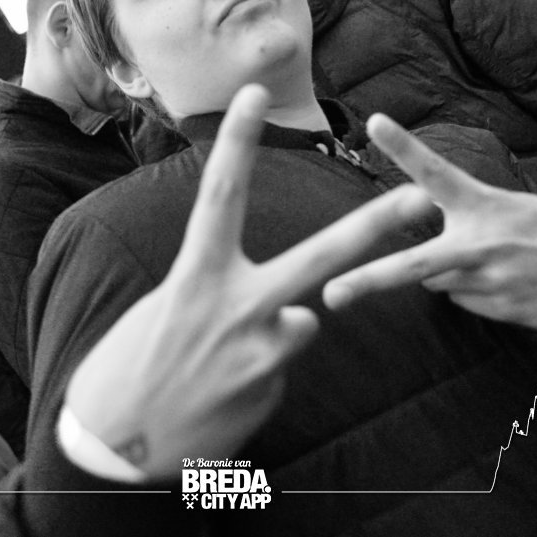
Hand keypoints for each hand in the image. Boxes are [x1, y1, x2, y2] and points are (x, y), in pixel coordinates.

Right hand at [63, 87, 433, 479]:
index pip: (221, 193)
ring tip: (222, 363)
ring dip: (275, 336)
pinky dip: (261, 373)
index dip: (238, 140)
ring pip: (303, 322)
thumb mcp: (169, 309)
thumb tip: (293, 314)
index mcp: (195, 274)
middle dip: (373, 225)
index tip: (255, 93)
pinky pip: (281, 365)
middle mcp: (233, 305)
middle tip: (419, 196)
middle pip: (318, 255)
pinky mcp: (269, 387)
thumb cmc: (136, 365)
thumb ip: (230, 296)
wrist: (118, 442)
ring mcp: (257, 349)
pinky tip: (224, 393)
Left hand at [323, 114, 536, 330]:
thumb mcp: (516, 208)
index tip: (375, 121)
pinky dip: (476, 296)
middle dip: (370, 281)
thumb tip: (427, 259)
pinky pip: (465, 304)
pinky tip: (512, 285)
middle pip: (414, 265)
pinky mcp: (502, 312)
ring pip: (439, 284)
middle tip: (330, 296)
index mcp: (486, 205)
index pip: (436, 172)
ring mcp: (492, 283)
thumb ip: (468, 221)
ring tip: (499, 263)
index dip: (404, 147)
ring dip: (452, 276)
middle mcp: (483, 244)